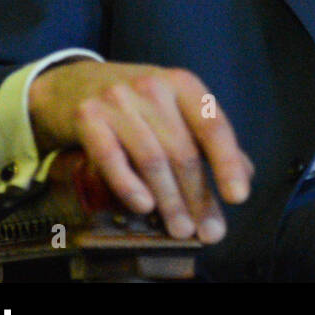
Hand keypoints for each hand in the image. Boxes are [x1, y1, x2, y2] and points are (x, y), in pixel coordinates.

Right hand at [28, 60, 253, 242]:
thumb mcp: (173, 107)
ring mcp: (118, 101)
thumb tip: (244, 174)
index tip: (238, 196)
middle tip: (208, 230)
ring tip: (181, 228)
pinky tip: (144, 206)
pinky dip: (129, 184)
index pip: (213, 125)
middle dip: (198, 196)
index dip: (228, 163)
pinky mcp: (87, 117)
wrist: (70, 84)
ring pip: (152, 158)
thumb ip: (207, 137)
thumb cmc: (134, 102)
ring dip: (169, 200)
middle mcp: (152, 87)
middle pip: (183, 150)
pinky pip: (111, 157)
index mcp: (182, 84)